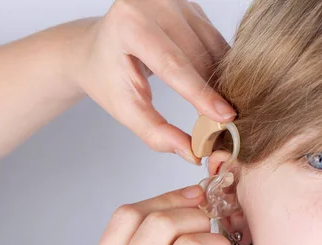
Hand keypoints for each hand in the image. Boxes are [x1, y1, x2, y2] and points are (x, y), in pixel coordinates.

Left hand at [73, 1, 235, 163]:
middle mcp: (154, 3)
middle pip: (197, 56)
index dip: (200, 93)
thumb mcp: (125, 109)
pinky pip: (217, 42)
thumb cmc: (107, 77)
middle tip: (223, 126)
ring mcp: (176, 2)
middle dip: (213, 93)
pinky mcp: (191, 7)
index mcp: (129, 24)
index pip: (172, 64)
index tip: (225, 117)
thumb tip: (193, 153)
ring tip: (218, 108)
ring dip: (220, 81)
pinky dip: (220, 68)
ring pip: (214, 49)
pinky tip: (216, 86)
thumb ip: (156, 133)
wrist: (96, 47)